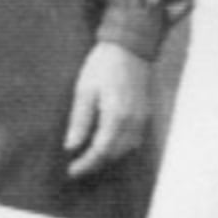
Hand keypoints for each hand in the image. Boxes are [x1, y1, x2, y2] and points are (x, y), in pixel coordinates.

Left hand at [61, 44, 154, 181]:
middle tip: (77, 167)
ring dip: (109, 156)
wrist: (130, 46)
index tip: (71, 171)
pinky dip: (120, 146)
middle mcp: (134, 121)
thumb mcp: (84, 91)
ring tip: (89, 158)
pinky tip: (107, 144)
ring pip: (127, 149)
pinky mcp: (146, 113)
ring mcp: (143, 118)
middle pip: (115, 153)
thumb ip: (79, 121)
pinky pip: (134, 139)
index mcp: (116, 115)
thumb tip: (71, 147)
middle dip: (96, 163)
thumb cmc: (103, 65)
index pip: (101, 150)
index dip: (86, 164)